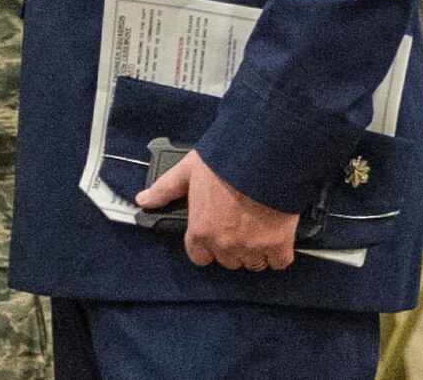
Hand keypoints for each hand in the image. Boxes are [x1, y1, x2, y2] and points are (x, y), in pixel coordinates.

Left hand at [136, 148, 298, 270]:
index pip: (199, 257)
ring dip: (255, 251)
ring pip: (253, 263)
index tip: (213, 234)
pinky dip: (279, 253)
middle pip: (228, 261)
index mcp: (201, 230)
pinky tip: (277, 237)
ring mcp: (253, 247)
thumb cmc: (223, 163)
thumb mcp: (187, 171)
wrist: (262, 159)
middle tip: (237, 226)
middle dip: (231, 247)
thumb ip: (165, 189)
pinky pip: (278, 262)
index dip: (205, 246)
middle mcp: (225, 245)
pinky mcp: (279, 245)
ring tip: (257, 230)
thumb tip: (143, 200)